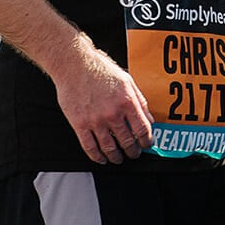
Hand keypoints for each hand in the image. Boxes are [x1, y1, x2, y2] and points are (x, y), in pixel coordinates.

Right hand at [55, 45, 155, 163]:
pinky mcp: (79, 124)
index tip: (147, 145)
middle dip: (133, 151)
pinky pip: (89, 147)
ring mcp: (95, 120)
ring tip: (118, 158)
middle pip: (127, 142)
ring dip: (116, 157)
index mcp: (127, 102)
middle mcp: (112, 113)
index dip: (147, 141)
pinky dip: (97, 157)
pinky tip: (101, 158)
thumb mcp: (127, 81)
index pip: (143, 130)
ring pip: (109, 148)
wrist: (74, 65)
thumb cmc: (100, 69)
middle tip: (134, 153)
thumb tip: (149, 119)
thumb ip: (140, 101)